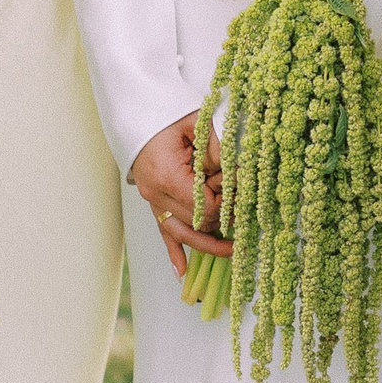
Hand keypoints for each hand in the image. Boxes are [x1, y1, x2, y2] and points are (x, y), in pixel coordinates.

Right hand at [131, 111, 229, 273]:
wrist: (138, 110)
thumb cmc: (168, 112)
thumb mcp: (196, 123)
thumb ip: (217, 148)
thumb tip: (237, 171)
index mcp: (167, 175)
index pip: (204, 206)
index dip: (226, 204)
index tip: (239, 193)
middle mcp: (156, 193)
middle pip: (196, 221)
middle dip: (222, 218)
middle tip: (244, 211)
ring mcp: (152, 200)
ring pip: (181, 233)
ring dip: (206, 245)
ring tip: (231, 252)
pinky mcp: (152, 201)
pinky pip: (163, 231)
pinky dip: (173, 252)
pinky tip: (181, 272)